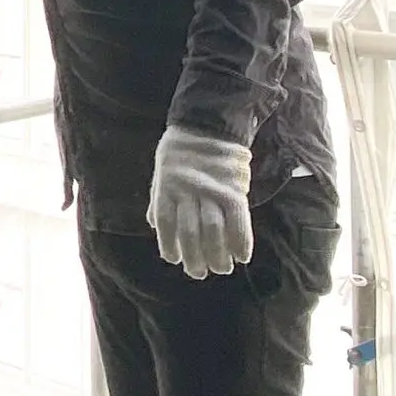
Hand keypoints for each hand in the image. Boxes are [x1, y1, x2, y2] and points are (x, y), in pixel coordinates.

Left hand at [147, 126, 253, 279]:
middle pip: (190, 232)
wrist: (208, 123)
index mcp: (166, 186)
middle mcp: (187, 190)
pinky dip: (241, 241)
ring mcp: (212, 190)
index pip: (165, 223)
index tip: (174, 259)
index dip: (169, 244)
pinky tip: (242, 256)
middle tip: (199, 272)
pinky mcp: (234, 189)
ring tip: (221, 268)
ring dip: (218, 255)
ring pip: (214, 230)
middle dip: (195, 258)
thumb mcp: (162, 170)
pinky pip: (238, 220)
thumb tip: (153, 225)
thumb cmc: (180, 149)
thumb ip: (159, 198)